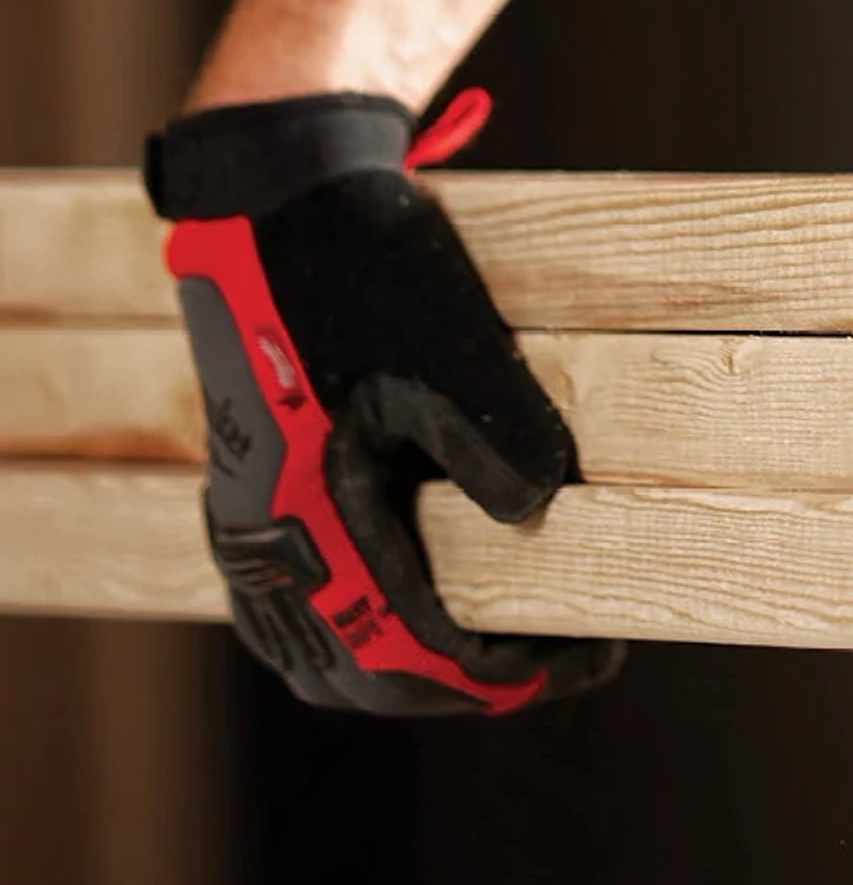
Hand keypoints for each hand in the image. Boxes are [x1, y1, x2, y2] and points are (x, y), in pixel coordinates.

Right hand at [144, 90, 618, 718]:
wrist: (276, 202)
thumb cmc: (363, 265)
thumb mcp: (449, 342)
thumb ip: (496, 433)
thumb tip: (542, 515)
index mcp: (304, 513)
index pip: (399, 640)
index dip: (490, 670)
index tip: (577, 663)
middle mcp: (260, 536)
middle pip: (352, 668)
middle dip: (452, 682)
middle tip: (554, 660)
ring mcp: (244, 519)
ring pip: (316, 646)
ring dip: (402, 662)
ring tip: (500, 642)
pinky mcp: (250, 491)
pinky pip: (293, 604)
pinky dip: (358, 622)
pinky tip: (421, 599)